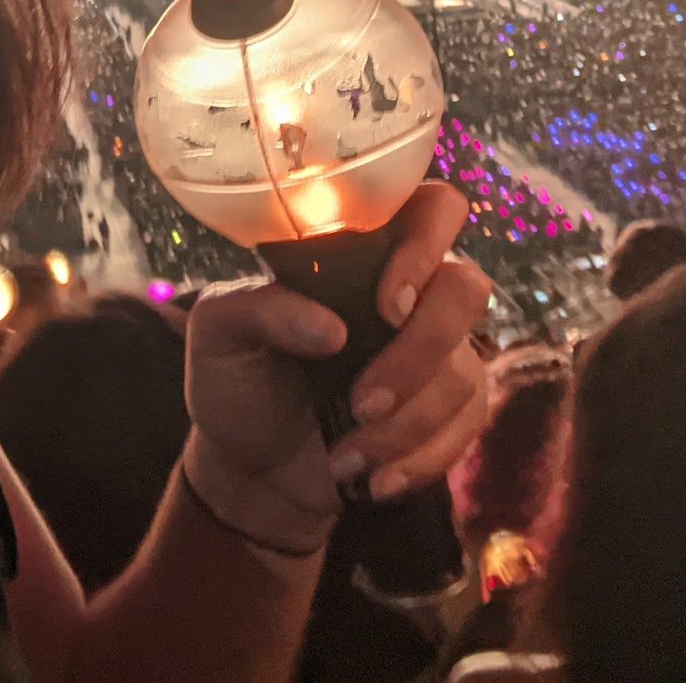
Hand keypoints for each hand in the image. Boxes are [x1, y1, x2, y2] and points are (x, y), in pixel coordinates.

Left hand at [179, 183, 493, 552]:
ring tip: (343, 454)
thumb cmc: (235, 379)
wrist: (250, 466)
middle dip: (419, 352)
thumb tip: (330, 328)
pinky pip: (467, 425)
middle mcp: (409, 291)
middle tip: (360, 399)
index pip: (431, 208)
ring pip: (464, 371)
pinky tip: (373, 478)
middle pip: (466, 288)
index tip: (386, 303)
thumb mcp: (217, 334)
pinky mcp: (450, 409)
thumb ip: (257, 309)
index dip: (426, 243)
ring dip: (404, 424)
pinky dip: (420, 459)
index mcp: (358, 252)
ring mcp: (437, 350)